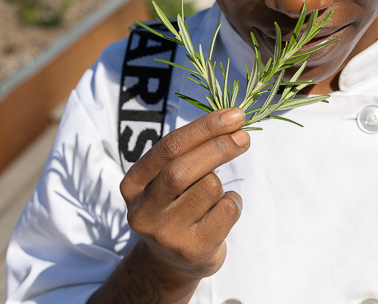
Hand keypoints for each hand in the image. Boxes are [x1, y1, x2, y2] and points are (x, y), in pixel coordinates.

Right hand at [91, 107, 249, 302]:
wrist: (171, 262)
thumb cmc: (176, 205)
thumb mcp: (167, 178)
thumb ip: (188, 152)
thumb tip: (232, 121)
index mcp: (133, 184)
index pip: (169, 147)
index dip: (204, 128)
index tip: (233, 115)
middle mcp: (143, 210)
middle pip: (183, 169)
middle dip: (218, 147)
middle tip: (244, 136)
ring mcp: (166, 234)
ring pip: (209, 187)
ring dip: (221, 184)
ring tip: (212, 197)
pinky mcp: (192, 250)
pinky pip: (227, 210)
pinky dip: (233, 202)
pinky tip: (221, 212)